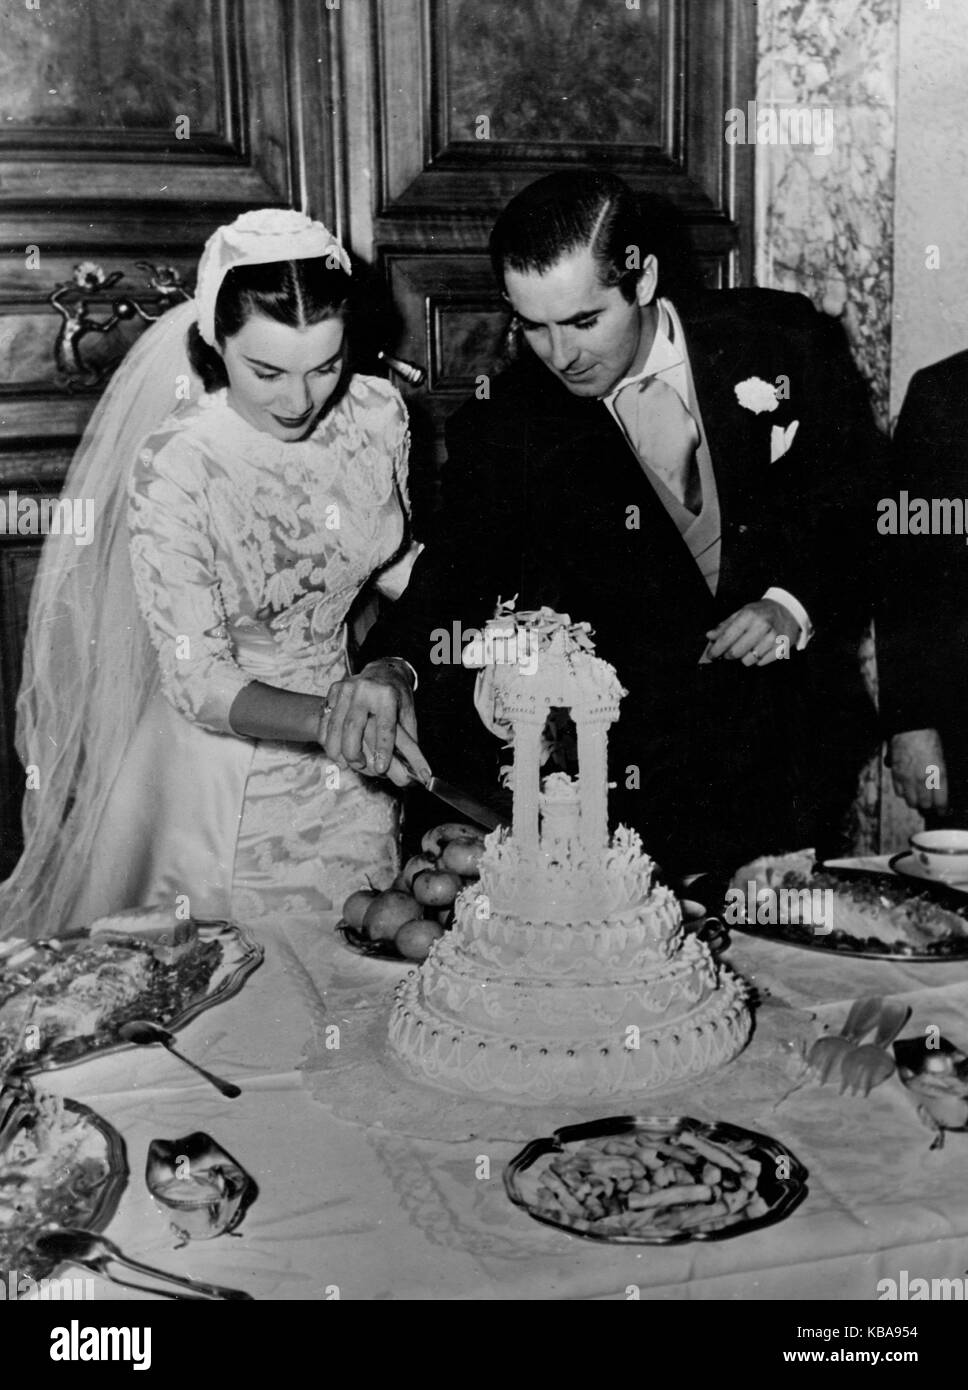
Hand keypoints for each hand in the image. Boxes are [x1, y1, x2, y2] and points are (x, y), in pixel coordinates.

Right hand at [322, 659, 431, 787]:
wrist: (381, 670)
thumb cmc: (397, 696)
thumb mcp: (408, 712)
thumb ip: (409, 738)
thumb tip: (413, 767)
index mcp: (387, 694)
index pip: (384, 726)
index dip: (382, 749)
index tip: (381, 768)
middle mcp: (364, 689)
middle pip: (352, 726)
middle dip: (353, 752)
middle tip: (360, 766)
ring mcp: (346, 688)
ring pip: (335, 725)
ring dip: (337, 749)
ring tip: (345, 764)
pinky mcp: (334, 690)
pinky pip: (325, 719)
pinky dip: (327, 739)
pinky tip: (333, 752)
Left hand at [704, 600, 800, 666]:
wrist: (788, 609)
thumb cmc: (762, 612)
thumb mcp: (742, 613)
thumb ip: (725, 625)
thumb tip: (710, 636)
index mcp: (749, 615)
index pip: (727, 637)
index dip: (715, 649)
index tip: (710, 656)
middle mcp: (762, 625)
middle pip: (736, 652)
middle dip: (728, 655)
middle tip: (728, 653)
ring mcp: (774, 637)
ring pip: (749, 660)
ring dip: (744, 657)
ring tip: (748, 648)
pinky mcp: (783, 647)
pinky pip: (761, 663)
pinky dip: (758, 659)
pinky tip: (760, 649)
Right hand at [889, 728, 947, 812]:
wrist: (910, 729)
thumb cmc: (928, 740)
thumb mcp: (942, 759)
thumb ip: (940, 777)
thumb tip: (938, 790)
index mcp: (938, 775)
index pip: (940, 802)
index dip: (941, 809)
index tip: (941, 811)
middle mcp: (923, 780)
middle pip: (925, 805)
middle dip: (928, 805)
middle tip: (929, 803)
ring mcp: (908, 779)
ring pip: (911, 802)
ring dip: (915, 801)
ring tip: (917, 797)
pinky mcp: (896, 775)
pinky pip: (899, 793)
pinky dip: (903, 793)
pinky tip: (907, 789)